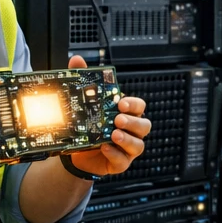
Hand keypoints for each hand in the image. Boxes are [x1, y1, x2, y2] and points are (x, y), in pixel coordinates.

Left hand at [64, 55, 150, 176]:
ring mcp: (127, 148)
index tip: (121, 103)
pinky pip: (123, 160)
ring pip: (138, 145)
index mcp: (126, 114)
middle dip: (133, 122)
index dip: (133, 105)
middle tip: (118, 119)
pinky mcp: (120, 162)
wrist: (77, 153)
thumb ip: (84, 81)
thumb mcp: (85, 104)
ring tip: (113, 134)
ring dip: (127, 139)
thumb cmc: (89, 126)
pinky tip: (105, 149)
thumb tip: (77, 60)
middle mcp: (131, 131)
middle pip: (144, 125)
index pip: (139, 106)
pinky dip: (115, 154)